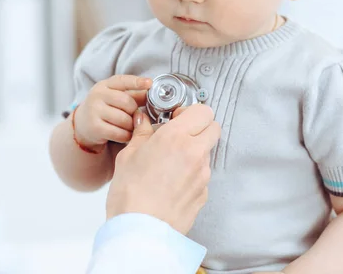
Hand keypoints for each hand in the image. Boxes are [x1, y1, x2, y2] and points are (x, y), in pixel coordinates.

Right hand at [74, 75, 151, 147]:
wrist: (83, 123)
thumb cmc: (106, 107)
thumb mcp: (116, 96)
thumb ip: (134, 94)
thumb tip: (151, 94)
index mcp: (105, 85)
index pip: (122, 81)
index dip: (137, 82)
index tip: (149, 83)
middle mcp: (97, 95)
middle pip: (127, 102)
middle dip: (134, 111)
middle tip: (134, 116)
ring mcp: (94, 111)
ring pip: (124, 119)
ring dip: (132, 125)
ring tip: (130, 126)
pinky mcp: (95, 128)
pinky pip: (119, 133)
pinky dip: (126, 135)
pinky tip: (125, 134)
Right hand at [105, 104, 220, 234]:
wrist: (139, 231)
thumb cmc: (129, 194)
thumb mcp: (128, 156)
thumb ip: (141, 134)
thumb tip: (143, 120)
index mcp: (176, 137)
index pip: (203, 110)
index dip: (190, 112)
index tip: (177, 118)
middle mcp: (195, 153)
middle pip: (213, 127)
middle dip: (200, 128)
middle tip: (180, 135)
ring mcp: (203, 174)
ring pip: (207, 152)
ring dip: (195, 151)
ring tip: (170, 163)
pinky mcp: (204, 193)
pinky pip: (203, 175)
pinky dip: (192, 174)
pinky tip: (172, 183)